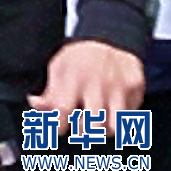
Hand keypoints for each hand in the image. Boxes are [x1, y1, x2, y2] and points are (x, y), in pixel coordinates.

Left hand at [28, 40, 144, 136]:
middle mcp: (97, 84)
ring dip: (101, 131)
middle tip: (79, 125)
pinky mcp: (135, 91)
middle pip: (92, 125)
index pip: (63, 111)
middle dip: (83, 132)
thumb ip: (49, 91)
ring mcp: (119, 88)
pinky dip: (118, 122)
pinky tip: (110, 114)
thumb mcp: (58, 68)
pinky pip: (128, 118)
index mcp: (73, 78)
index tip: (58, 128)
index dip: (58, 126)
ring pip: (113, 127)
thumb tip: (34, 104)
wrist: (111, 38)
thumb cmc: (79, 59)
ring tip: (95, 122)